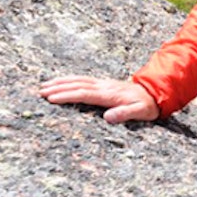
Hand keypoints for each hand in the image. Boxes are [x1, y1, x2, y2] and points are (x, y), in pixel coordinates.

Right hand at [39, 75, 159, 123]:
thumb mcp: (141, 112)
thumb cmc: (147, 106)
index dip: (67, 96)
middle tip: (40, 92)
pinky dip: (70, 79)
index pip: (84, 94)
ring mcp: (103, 84)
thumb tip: (108, 117)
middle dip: (58, 88)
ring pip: (79, 80)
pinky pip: (83, 80)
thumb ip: (125, 114)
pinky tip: (61, 82)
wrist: (156, 93)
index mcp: (110, 95)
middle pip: (77, 85)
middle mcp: (104, 87)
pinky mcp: (103, 84)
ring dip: (61, 82)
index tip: (52, 98)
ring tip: (44, 85)